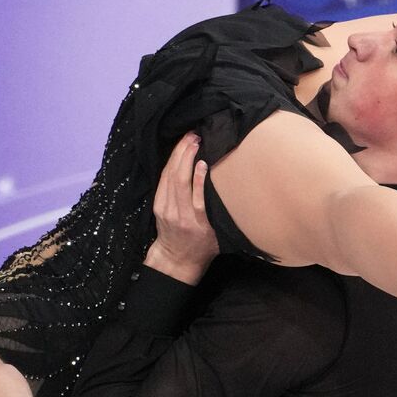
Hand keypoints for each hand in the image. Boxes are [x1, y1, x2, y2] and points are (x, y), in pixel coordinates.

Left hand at [146, 132, 216, 283]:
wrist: (176, 259)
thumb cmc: (204, 246)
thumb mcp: (220, 235)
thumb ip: (224, 214)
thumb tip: (238, 191)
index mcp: (197, 224)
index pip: (196, 197)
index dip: (198, 176)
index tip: (204, 159)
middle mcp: (179, 215)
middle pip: (179, 180)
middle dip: (186, 155)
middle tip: (196, 137)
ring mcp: (165, 209)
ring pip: (169, 176)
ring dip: (178, 154)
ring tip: (188, 138)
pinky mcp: (158, 204)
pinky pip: (163, 178)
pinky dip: (171, 162)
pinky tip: (178, 150)